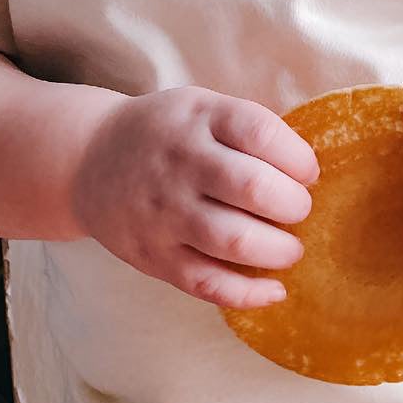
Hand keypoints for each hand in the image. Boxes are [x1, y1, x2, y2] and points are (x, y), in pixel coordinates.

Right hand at [69, 87, 319, 308]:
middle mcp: (180, 164)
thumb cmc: (169, 134)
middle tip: (299, 210)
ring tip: (290, 248)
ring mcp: (163, 212)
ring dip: (278, 250)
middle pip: (252, 187)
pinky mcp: (153, 255)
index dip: (298, 158)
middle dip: (294, 205)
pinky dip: (248, 293)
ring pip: (232, 239)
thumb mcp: (204, 109)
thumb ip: (251, 131)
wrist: (88, 158)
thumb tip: (314, 174)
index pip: (260, 132)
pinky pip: (206, 282)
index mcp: (199, 119)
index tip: (308, 173)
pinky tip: (275, 290)